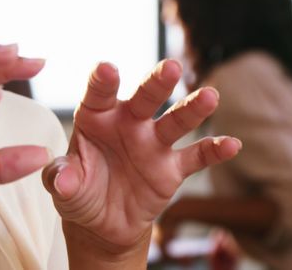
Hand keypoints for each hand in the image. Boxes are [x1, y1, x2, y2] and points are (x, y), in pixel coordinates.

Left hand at [42, 60, 240, 257]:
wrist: (102, 223)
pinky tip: (231, 144)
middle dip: (157, 83)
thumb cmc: (78, 193)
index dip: (102, 81)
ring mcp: (153, 143)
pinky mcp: (172, 167)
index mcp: (96, 117)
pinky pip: (195, 156)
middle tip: (171, 67)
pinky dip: (213, 151)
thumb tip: (61, 180)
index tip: (107, 69)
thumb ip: (61, 178)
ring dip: (193, 109)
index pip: (98, 94)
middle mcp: (128, 123)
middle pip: (144, 98)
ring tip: (210, 96)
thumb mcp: (63, 188)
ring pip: (175, 121)